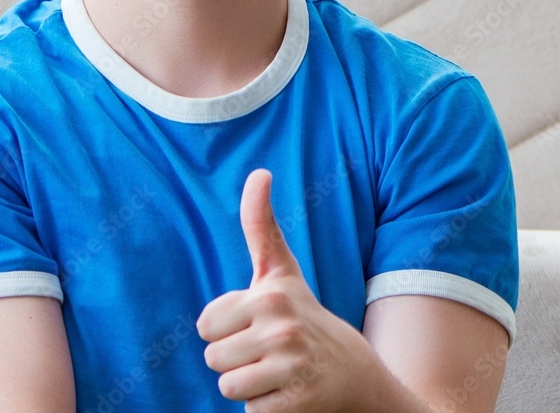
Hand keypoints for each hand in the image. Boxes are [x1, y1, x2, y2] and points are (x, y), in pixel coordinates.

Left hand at [196, 169, 371, 411]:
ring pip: (228, 387)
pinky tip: (289, 393)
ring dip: (248, 387)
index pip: (205, 325)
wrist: (354, 373)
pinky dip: (265, 409)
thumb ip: (260, 223)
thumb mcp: (280, 269)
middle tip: (268, 352)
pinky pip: (250, 412)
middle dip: (235, 360)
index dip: (225, 330)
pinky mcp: (297, 403)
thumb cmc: (303, 315)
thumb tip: (259, 171)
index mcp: (270, 294)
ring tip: (276, 372)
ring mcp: (291, 366)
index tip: (255, 324)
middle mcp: (282, 327)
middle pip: (213, 358)